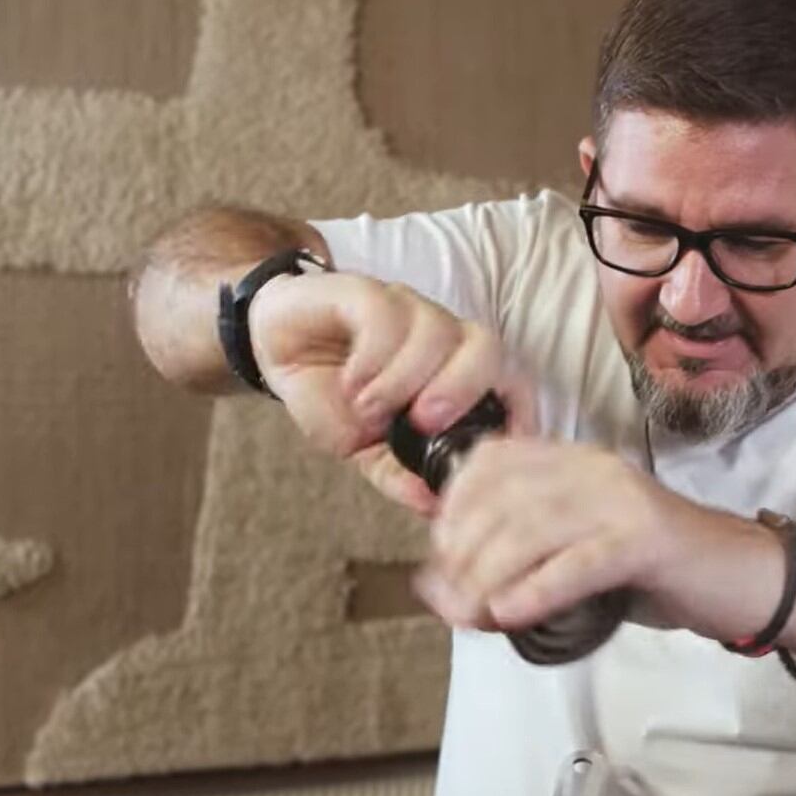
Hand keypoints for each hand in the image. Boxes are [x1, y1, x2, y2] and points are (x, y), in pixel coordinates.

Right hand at [246, 272, 535, 513]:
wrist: (277, 347)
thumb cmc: (332, 397)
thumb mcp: (366, 448)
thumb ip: (400, 473)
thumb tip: (431, 502)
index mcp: (456, 374)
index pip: (510, 383)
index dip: (517, 412)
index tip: (499, 451)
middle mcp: (442, 338)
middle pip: (487, 349)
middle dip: (462, 389)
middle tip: (424, 422)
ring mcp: (407, 310)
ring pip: (437, 331)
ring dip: (404, 380)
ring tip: (369, 409)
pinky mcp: (365, 292)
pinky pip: (386, 315)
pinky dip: (372, 357)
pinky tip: (352, 384)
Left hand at [413, 436, 783, 641]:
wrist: (742, 578)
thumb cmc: (656, 571)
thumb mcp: (578, 554)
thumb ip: (519, 565)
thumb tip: (445, 593)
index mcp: (575, 462)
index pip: (490, 461)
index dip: (452, 508)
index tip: (440, 559)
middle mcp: (594, 469)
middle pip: (502, 499)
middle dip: (462, 555)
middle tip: (451, 603)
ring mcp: (622, 500)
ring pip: (531, 530)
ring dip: (488, 578)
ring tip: (474, 617)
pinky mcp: (647, 539)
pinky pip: (578, 561)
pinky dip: (536, 588)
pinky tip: (509, 612)